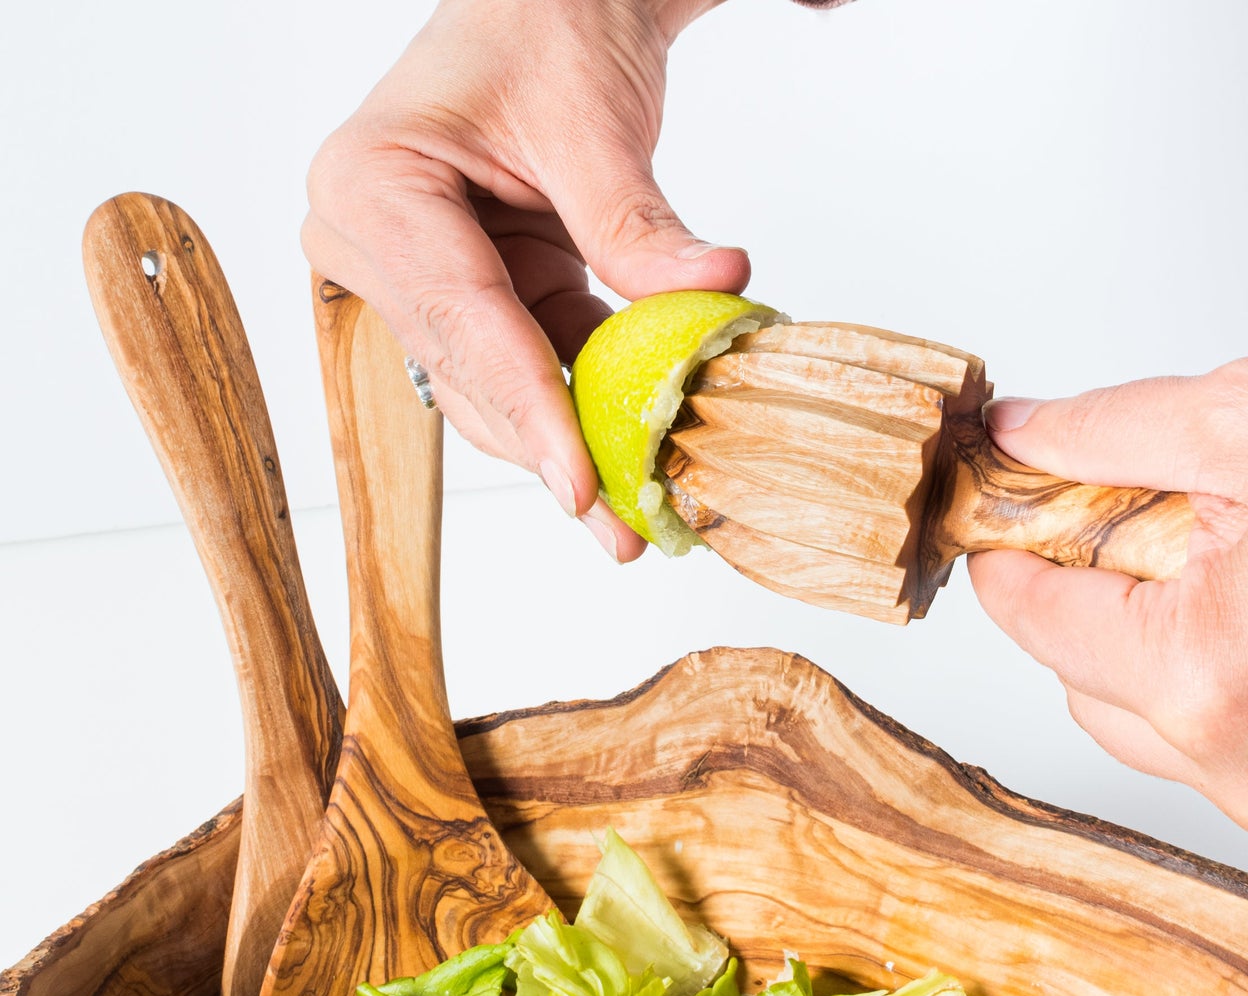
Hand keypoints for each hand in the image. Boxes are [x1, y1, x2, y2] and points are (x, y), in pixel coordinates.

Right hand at [303, 0, 748, 559]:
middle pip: (473, 374)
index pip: (462, 319)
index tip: (580, 487)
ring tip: (633, 517)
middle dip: (554, 453)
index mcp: (372, 187)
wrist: (550, 1)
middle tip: (623, 531)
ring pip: (496, 390)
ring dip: (570, 447)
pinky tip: (631, 454)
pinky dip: (583, 407)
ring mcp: (420, 279)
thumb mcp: (592, 120)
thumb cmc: (546, 24)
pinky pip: (528, 368)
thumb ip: (636, 220)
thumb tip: (715, 289)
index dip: (528, 410)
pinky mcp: (474, 300)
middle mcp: (374, 242)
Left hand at [968, 359, 1247, 835]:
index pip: (1036, 623)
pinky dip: (1204, 683)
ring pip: (1135, 722)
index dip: (1004, 559)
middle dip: (1086, 600)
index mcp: (1206, 678)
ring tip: (1215, 568)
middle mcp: (1240, 763)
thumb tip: (1019, 436)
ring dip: (1141, 647)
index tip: (993, 521)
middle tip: (1132, 528)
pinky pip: (1206, 744)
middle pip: (1078, 680)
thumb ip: (1106, 432)